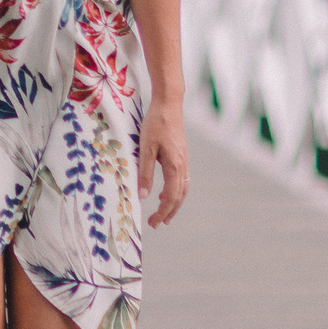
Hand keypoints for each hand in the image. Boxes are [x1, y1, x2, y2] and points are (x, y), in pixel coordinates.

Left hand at [138, 102, 188, 227]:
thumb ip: (145, 172)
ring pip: (183, 189)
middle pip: (179, 196)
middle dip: (169, 212)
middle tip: (158, 223)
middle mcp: (183, 166)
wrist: (169, 104)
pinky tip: (163, 190)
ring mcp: (184, 161)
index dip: (162, 212)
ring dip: (174, 203)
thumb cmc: (155, 124)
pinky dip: (175, 190)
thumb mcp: (145, 148)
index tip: (153, 222)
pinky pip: (182, 180)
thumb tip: (143, 196)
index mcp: (175, 166)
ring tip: (163, 213)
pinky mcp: (182, 155)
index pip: (170, 197)